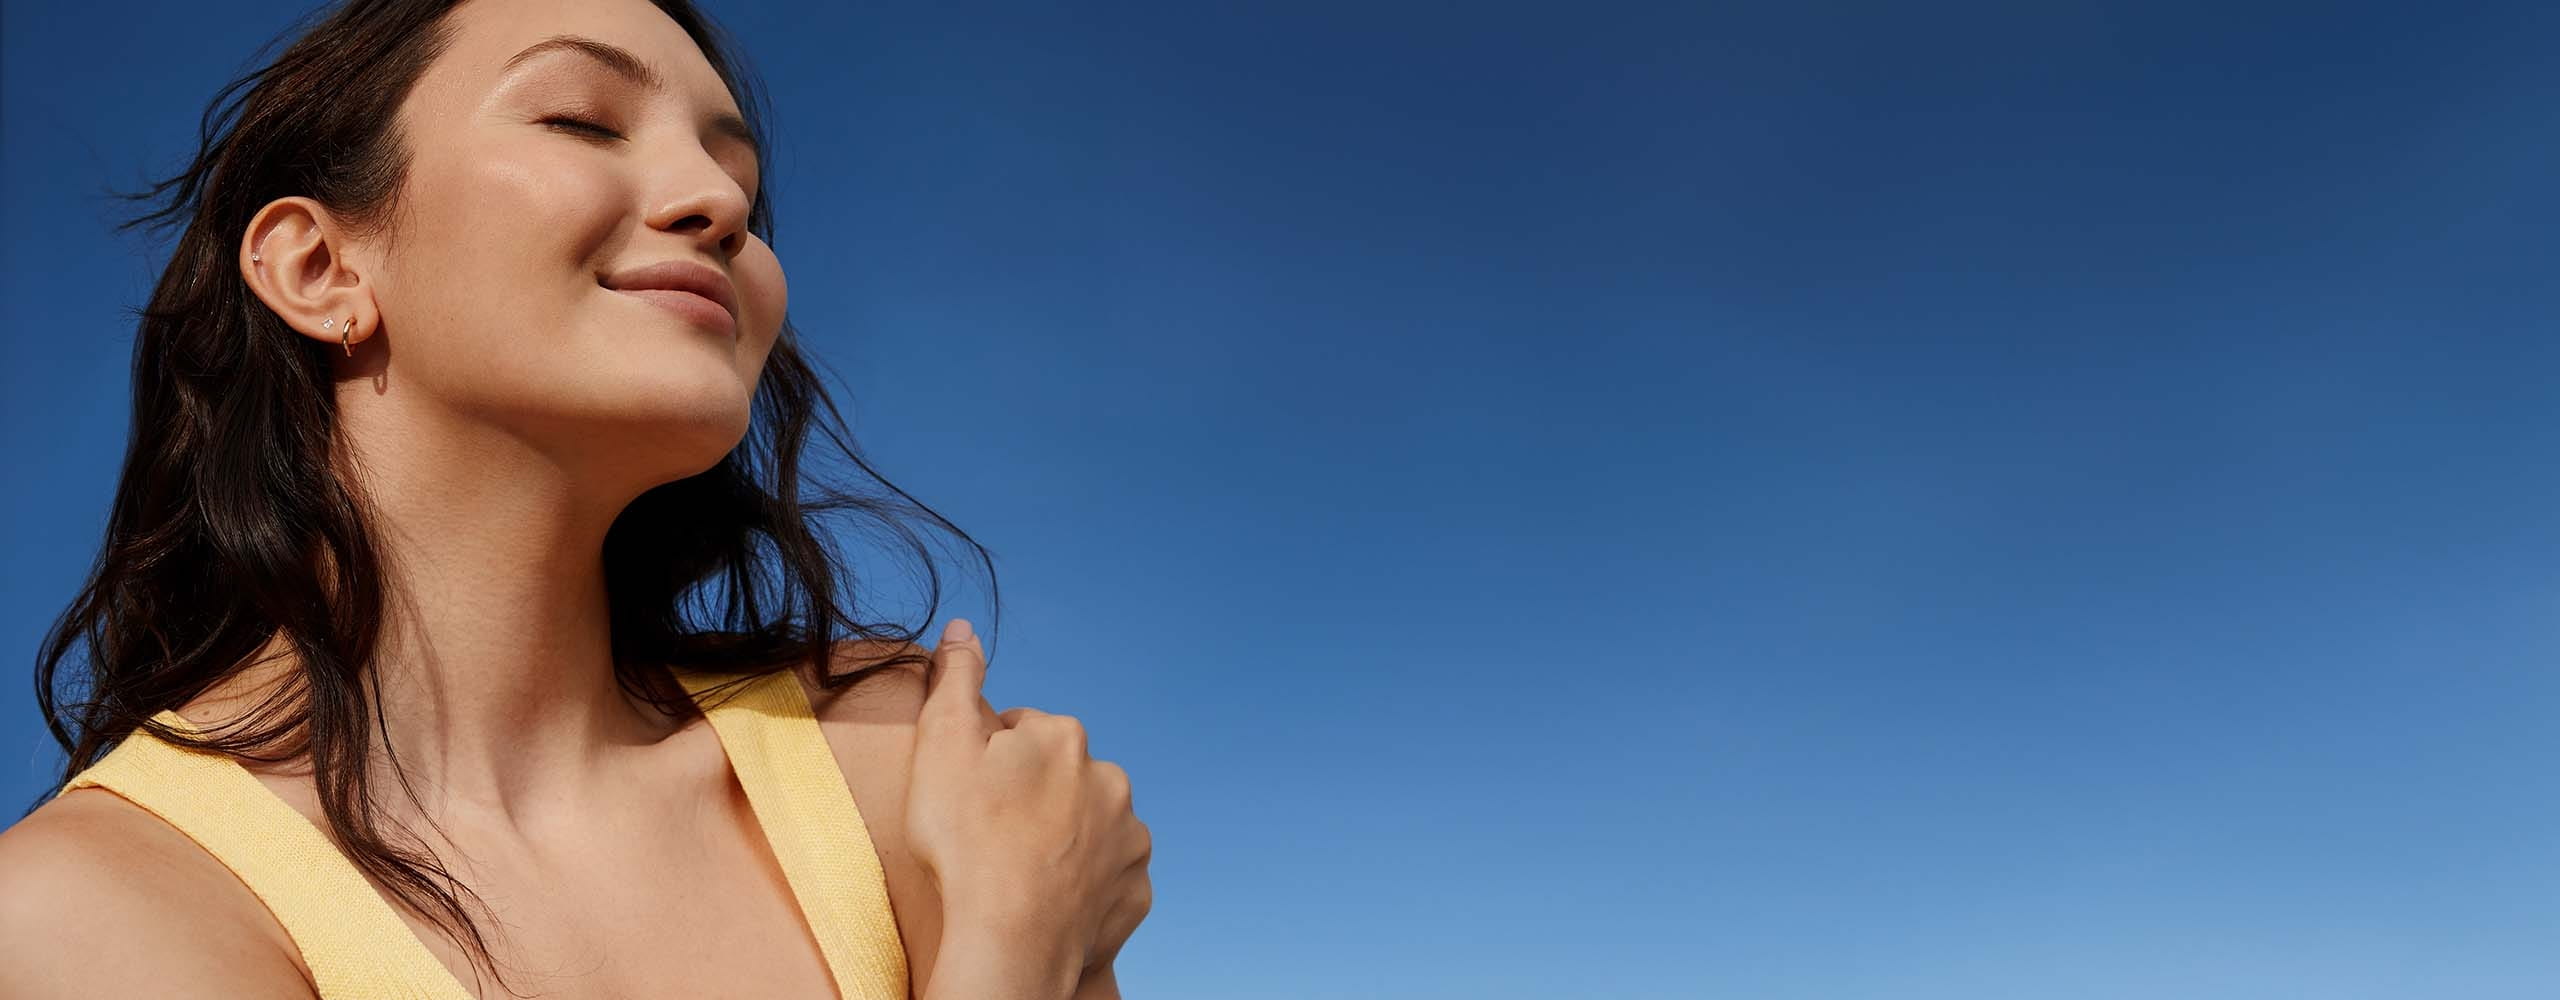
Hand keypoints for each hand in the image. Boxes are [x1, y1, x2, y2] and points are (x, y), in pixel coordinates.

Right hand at [902, 618, 1153, 978]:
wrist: (1008, 938)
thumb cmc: (967, 841)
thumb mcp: (942, 744)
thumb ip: (956, 680)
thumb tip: (964, 628)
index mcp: (1066, 739)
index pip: (1024, 734)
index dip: (990, 763)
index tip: (972, 796)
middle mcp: (1111, 781)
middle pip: (1063, 779)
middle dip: (1034, 797)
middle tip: (992, 835)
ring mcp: (1129, 840)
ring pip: (1091, 828)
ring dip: (1064, 841)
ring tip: (1020, 871)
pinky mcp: (1135, 892)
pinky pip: (1106, 881)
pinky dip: (1083, 888)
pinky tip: (1049, 901)